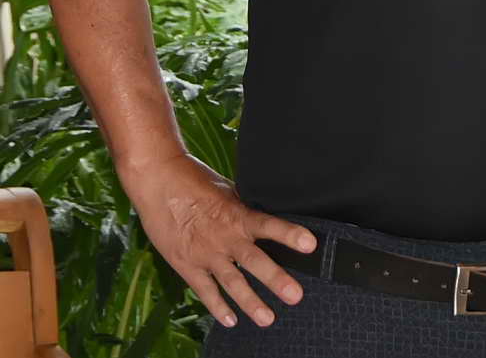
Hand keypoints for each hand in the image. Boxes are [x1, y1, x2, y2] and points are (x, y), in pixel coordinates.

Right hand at [119, 153, 315, 327]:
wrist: (158, 183)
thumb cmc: (195, 182)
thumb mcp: (229, 191)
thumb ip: (245, 209)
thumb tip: (265, 218)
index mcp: (239, 215)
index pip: (270, 225)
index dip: (290, 234)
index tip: (310, 244)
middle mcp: (225, 238)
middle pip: (254, 261)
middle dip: (276, 279)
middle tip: (295, 296)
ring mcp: (206, 254)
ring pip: (231, 282)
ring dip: (250, 302)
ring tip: (267, 318)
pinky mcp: (186, 264)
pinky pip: (204, 290)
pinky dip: (217, 306)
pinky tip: (230, 320)